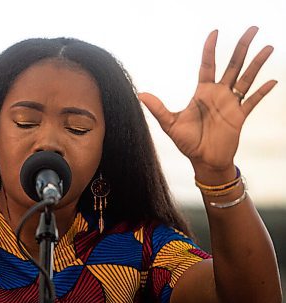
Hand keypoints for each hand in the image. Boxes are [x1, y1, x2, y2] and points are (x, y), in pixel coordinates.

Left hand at [139, 27, 275, 172]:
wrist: (203, 161)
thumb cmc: (187, 143)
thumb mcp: (170, 124)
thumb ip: (158, 109)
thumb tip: (140, 94)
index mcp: (202, 93)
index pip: (208, 65)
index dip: (211, 49)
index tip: (215, 32)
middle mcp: (218, 94)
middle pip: (232, 65)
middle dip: (242, 47)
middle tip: (252, 29)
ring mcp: (231, 104)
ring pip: (246, 78)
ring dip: (257, 63)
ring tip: (268, 47)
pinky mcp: (240, 117)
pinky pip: (253, 101)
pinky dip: (262, 91)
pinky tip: (272, 80)